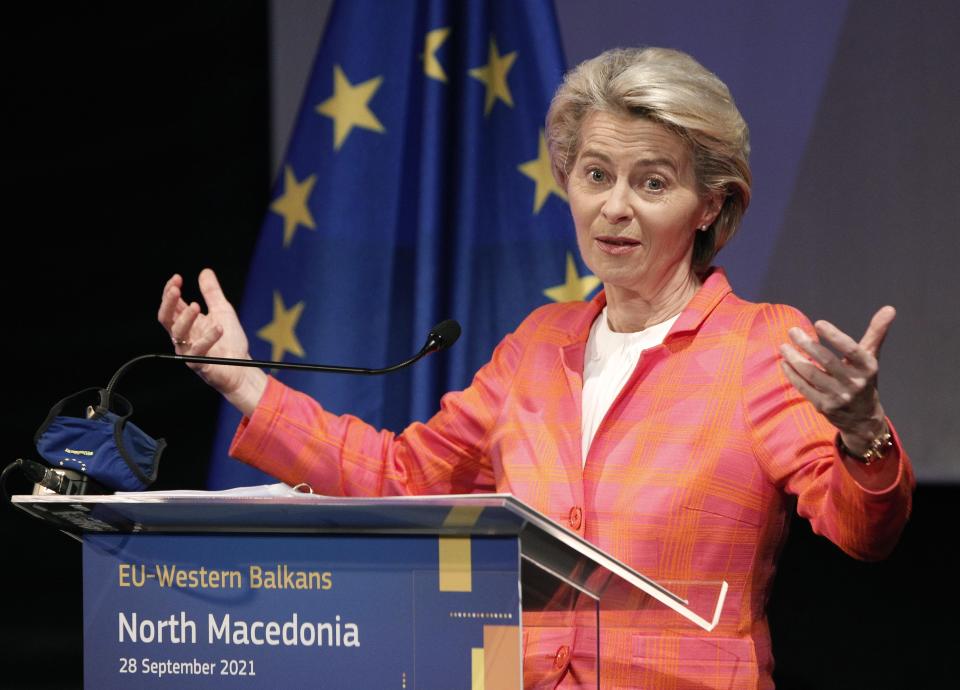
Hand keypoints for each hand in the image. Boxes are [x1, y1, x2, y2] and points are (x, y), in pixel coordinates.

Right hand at [157, 268, 266, 414]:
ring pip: (177, 333)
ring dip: (185, 318)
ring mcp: (188, 351)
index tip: (177, 278)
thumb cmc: (230, 341)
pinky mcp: (198, 364)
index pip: (172, 305)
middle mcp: (184, 336)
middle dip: (168, 303)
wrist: (242, 367)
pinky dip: (208, 338)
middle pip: (166, 318)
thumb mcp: (222, 311)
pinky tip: (218, 328)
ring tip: (196, 305)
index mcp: (187, 323)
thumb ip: (212, 293)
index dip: (170, 291)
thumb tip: (205, 271)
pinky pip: (198, 351)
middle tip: (176, 289)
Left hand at [779, 306, 895, 455]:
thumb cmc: (864, 379)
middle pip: (827, 361)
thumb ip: (876, 333)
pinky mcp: (824, 407)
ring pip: (812, 375)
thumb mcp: (872, 358)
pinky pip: (804, 388)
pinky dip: (792, 374)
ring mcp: (839, 397)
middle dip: (807, 344)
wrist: (863, 418)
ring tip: (784, 346)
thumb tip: (889, 308)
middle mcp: (855, 383)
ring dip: (794, 359)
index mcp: (868, 368)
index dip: (835, 336)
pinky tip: (784, 363)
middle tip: (792, 331)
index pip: (851, 350)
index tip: (818, 323)